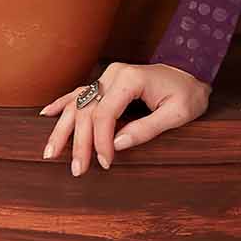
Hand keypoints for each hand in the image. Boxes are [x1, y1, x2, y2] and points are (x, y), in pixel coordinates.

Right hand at [39, 61, 211, 175]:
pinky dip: (63, 104)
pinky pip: (80, 93)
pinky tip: (47, 114)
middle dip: (80, 143)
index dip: (100, 140)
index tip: (104, 162)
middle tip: (78, 170)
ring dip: (63, 129)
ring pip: (78, 104)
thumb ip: (147, 129)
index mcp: (131, 79)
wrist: (193, 71)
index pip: (105, 114)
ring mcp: (108, 76)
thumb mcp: (178, 113)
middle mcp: (114, 74)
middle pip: (87, 111)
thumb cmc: (189, 93)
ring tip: (51, 153)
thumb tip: (117, 144)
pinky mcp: (107, 82)